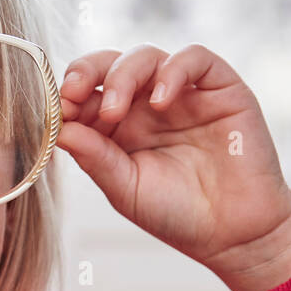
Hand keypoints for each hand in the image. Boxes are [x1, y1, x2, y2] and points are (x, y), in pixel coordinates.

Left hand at [56, 43, 290, 290]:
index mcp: (117, 126)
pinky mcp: (220, 88)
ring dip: (122, 75)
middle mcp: (146, 104)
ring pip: (146, 56)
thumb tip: (59, 128)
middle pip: (109, 65)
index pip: (85, 92)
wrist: (235, 234)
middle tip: (74, 95)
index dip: (67, 94)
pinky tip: (161, 101)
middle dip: (85, 72)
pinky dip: (173, 70)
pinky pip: (195, 58)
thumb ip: (94, 157)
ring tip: (115, 111)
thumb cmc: (177, 214)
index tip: (56, 110)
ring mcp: (183, 93)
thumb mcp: (125, 188)